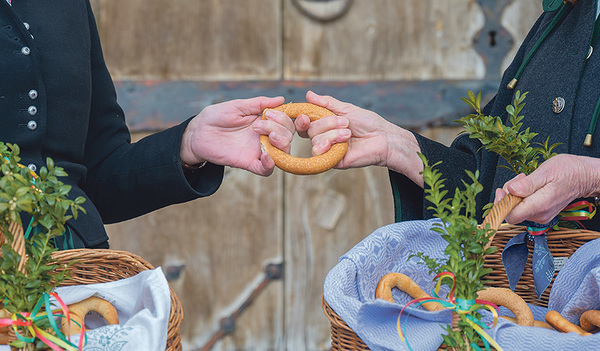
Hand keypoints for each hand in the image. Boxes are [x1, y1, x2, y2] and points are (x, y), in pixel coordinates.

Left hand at [180, 96, 294, 175]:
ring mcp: (257, 150)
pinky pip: (266, 170)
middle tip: (259, 125)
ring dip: (281, 144)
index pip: (285, 122)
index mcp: (264, 122)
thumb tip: (281, 99)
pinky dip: (270, 165)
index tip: (269, 113)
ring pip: (282, 153)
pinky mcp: (248, 163)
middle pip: (287, 136)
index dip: (283, 118)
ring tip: (269, 138)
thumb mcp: (238, 105)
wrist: (198, 133)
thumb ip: (259, 103)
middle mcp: (264, 137)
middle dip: (280, 129)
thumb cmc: (216, 117)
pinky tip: (266, 155)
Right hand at [295, 91, 423, 184]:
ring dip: (331, 134)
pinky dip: (324, 146)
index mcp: (325, 125)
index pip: (305, 123)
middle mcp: (324, 138)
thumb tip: (308, 94)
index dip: (302, 119)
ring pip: (314, 141)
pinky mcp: (332, 161)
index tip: (305, 115)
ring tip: (348, 133)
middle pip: (309, 130)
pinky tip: (335, 143)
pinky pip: (318, 154)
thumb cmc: (368, 123)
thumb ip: (326, 103)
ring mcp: (328, 150)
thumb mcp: (346, 109)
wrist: (383, 138)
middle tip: (345, 122)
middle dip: (326, 123)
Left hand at [494, 154, 599, 223]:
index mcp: (540, 205)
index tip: (501, 191)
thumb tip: (511, 190)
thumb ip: (527, 184)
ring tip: (526, 180)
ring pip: (516, 209)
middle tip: (519, 179)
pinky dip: (521, 196)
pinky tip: (529, 186)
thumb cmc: (568, 171)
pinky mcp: (541, 213)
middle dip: (508, 194)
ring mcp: (541, 216)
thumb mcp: (546, 171)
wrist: (584, 176)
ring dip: (515, 194)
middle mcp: (540, 215)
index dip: (501, 204)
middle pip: (511, 211)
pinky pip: (523, 207)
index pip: (511, 216)